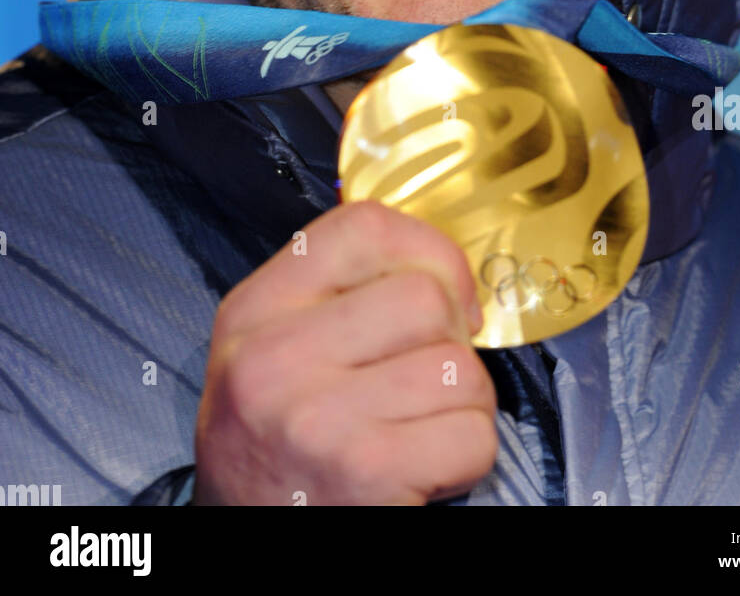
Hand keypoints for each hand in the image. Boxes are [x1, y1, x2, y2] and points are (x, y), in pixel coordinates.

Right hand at [193, 200, 497, 504]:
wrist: (242, 539)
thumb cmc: (275, 445)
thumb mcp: (271, 349)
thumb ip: (337, 293)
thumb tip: (445, 270)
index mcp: (254, 310)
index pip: (363, 226)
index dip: (429, 251)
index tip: (445, 294)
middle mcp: (275, 359)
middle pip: (425, 296)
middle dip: (451, 340)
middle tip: (426, 378)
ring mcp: (317, 418)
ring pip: (459, 367)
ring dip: (464, 403)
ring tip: (420, 428)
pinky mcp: (364, 473)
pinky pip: (471, 435)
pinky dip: (468, 456)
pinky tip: (424, 468)